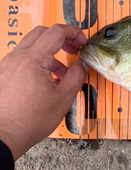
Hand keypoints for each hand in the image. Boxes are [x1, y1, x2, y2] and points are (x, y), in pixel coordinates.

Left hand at [0, 24, 88, 160]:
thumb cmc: (30, 120)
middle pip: (41, 33)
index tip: (83, 42)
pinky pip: (22, 59)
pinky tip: (46, 80)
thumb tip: (83, 64)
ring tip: (61, 71)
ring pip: (31, 46)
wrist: (3, 137)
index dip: (74, 33)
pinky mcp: (2, 75)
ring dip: (49, 52)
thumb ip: (77, 76)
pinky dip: (37, 62)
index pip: (56, 32)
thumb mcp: (63, 98)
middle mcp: (16, 58)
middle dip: (61, 37)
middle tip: (74, 49)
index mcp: (33, 59)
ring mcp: (6, 65)